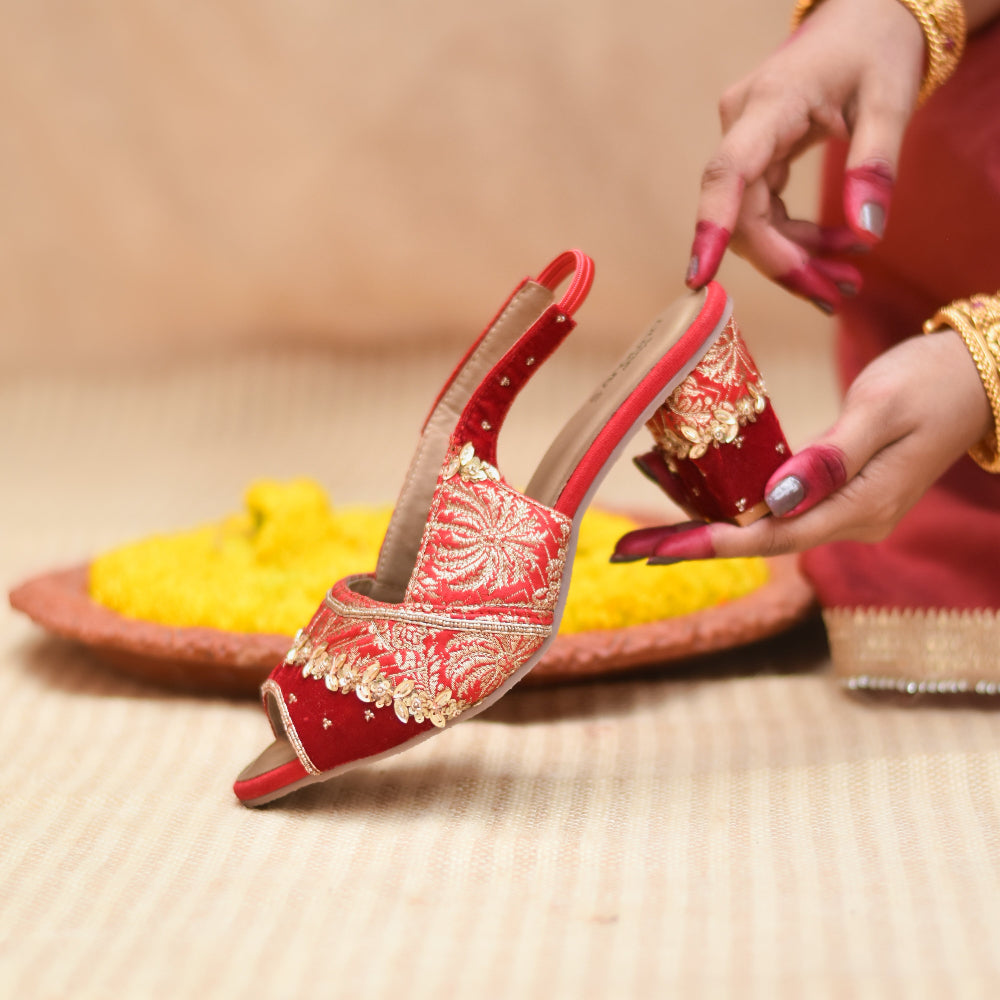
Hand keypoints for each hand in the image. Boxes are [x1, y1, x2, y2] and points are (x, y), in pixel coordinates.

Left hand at [613, 330, 992, 562]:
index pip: (775, 536)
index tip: (661, 548)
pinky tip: (689, 493)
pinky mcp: (834, 490)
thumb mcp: (880, 409)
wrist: (977, 374)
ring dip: (703, 526)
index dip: (714, 543)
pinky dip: (730, 502)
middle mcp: (849, 519)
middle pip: (759, 540)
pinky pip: (773, 504)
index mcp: (862, 507)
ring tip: (642, 531)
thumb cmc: (932, 381)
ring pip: (762, 525)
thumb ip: (830, 456)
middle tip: (627, 553)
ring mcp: (842, 508)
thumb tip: (776, 500)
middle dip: (691, 545)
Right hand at [685, 0, 924, 312]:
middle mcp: (743, 124)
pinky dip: (794, 237)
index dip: (712, 227)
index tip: (700, 276)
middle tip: (834, 296)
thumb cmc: (877, 47)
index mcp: (772, 103)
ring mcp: (744, 141)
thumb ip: (876, 166)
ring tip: (845, 279)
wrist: (864, 16)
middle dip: (785, 262)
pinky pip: (761, 210)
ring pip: (751, 221)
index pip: (728, 172)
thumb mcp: (891, 100)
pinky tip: (832, 247)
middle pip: (743, 214)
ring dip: (793, 257)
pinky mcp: (753, 155)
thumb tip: (867, 237)